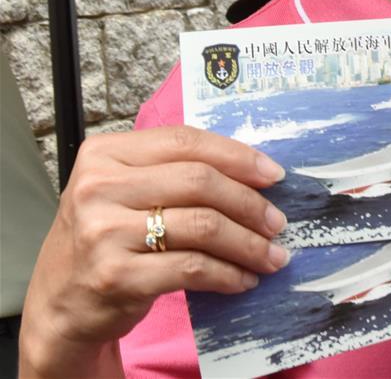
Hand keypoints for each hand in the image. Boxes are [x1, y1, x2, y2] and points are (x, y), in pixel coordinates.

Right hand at [19, 126, 288, 376]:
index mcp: (105, 153)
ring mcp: (103, 232)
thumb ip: (174, 171)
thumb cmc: (106, 236)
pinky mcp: (115, 277)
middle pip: (199, 181)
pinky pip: (191, 268)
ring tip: (272, 254)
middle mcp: (98, 187)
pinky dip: (227, 274)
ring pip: (202, 226)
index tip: (274, 174)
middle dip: (249, 202)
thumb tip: (254, 170)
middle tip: (277, 221)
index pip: (185, 141)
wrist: (59, 304)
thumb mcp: (126, 190)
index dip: (237, 155)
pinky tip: (244, 279)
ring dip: (247, 243)